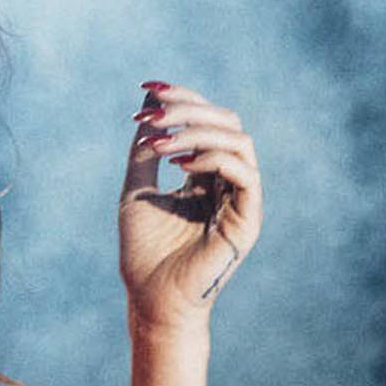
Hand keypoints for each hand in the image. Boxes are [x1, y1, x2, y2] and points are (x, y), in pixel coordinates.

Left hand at [119, 81, 262, 341]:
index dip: (182, 98)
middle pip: (226, 122)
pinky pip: (244, 174)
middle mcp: (227, 182)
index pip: (206, 121)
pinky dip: (213, 159)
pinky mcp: (248, 220)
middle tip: (152, 113)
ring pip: (239, 141)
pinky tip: (179, 163)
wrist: (149, 297)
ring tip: (159, 141)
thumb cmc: (143, 250)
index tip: (148, 87)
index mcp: (205, 173)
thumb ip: (147, 149)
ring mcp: (241, 200)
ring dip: (197, 131)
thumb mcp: (137, 188)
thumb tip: (148, 103)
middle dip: (188, 109)